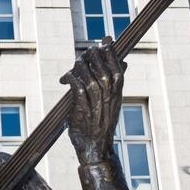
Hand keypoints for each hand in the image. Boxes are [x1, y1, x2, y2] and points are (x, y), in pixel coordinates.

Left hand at [59, 37, 124, 165]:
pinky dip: (70, 78)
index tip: (105, 42)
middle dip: (92, 56)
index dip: (111, 52)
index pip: (118, 67)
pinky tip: (65, 79)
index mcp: (118, 93)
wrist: (95, 147)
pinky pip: (77, 86)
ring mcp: (96, 103)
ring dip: (79, 66)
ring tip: (74, 67)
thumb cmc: (101, 123)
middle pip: (102, 67)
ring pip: (89, 75)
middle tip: (85, 54)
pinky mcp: (83, 108)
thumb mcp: (112, 102)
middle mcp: (109, 96)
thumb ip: (115, 83)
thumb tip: (124, 62)